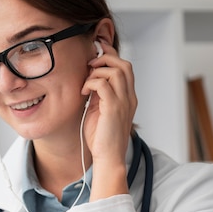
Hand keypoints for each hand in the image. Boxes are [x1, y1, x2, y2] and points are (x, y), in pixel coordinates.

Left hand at [81, 42, 137, 199]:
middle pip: (124, 64)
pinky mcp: (113, 108)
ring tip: (85, 83)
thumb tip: (90, 79)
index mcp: (128, 97)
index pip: (125, 68)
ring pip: (116, 71)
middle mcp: (129, 97)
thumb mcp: (99, 110)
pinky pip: (103, 84)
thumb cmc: (101, 137)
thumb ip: (98, 95)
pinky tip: (83, 92)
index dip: (111, 56)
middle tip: (89, 65)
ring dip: (97, 71)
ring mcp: (123, 102)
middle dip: (105, 58)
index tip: (96, 54)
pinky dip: (91, 83)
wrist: (108, 158)